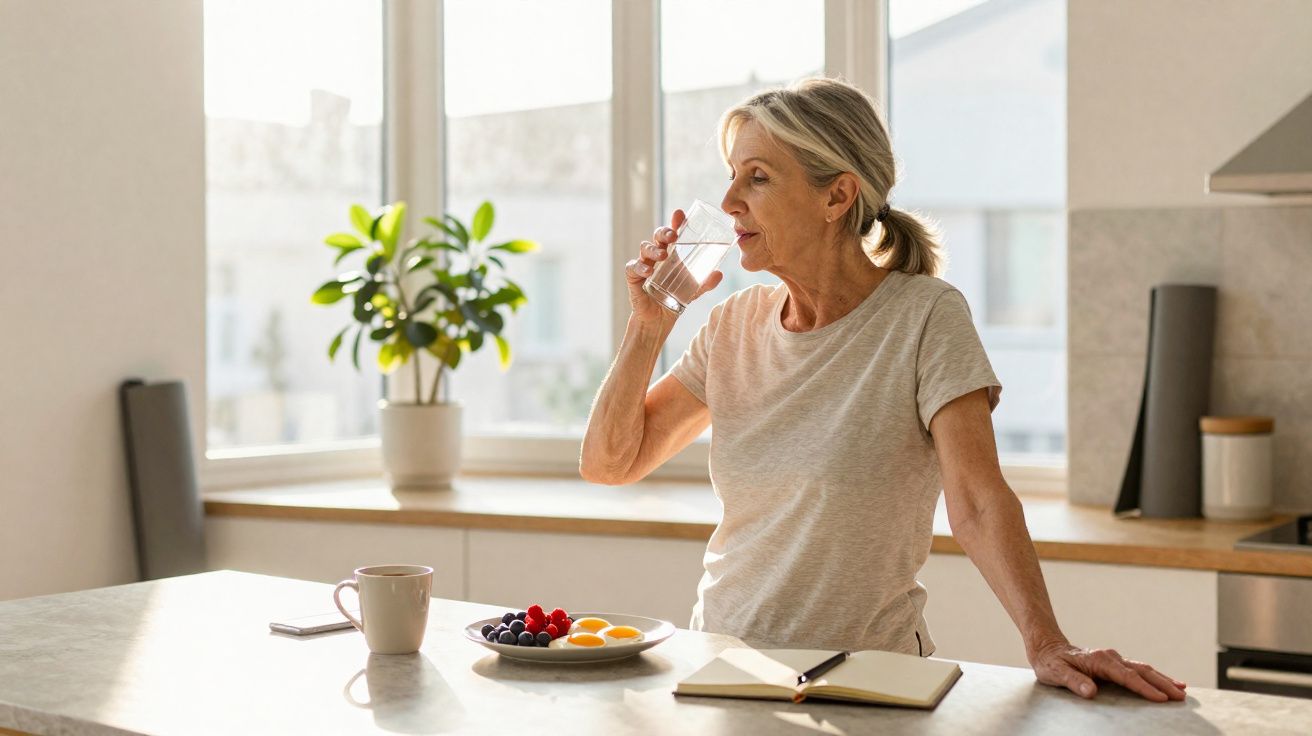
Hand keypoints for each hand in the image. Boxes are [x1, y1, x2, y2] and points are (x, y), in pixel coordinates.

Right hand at [624, 209, 723, 321]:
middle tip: (673, 236)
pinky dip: (640, 267)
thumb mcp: (693, 290)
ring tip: (662, 256)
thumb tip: (719, 274)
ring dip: (653, 249)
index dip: (675, 223)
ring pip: (645, 248)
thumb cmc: (674, 299)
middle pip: (657, 236)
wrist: (659, 319)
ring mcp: (644, 264)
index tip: (680, 214)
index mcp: (671, 254)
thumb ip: (705, 283)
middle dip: (664, 232)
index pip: (672, 234)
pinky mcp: (633, 277)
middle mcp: (656, 255)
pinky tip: (648, 272)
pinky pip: (633, 267)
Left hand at [1030, 640, 1186, 701]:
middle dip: (1162, 684)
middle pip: (1142, 671)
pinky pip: (1139, 670)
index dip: (1144, 688)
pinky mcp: (1115, 663)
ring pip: (1144, 669)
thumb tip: (1091, 692)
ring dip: (1163, 680)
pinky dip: (1156, 676)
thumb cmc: (1051, 663)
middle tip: (1181, 696)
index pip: (1126, 677)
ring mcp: (1114, 659)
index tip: (1160, 699)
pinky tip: (1168, 682)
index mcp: (1099, 660)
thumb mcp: (1056, 673)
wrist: (1047, 648)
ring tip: (1182, 690)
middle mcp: (1110, 657)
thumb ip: (1074, 682)